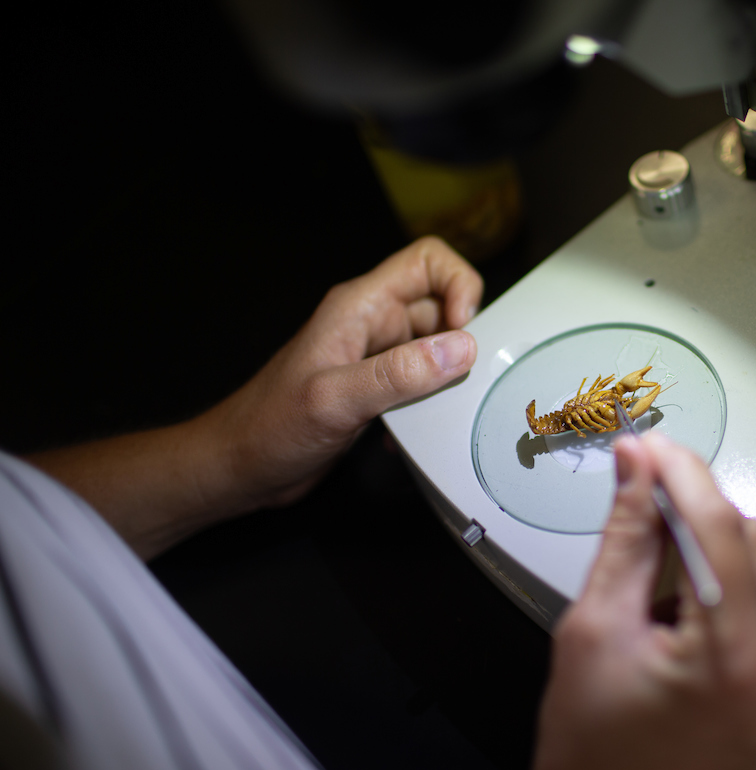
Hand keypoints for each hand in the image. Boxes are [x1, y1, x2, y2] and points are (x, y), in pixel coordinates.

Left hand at [27, 237, 481, 556]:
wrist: (238, 469)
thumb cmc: (272, 427)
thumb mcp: (336, 400)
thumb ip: (399, 374)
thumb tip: (465, 348)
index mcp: (360, 307)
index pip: (428, 262)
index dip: (459, 285)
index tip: (466, 333)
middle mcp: (372, 325)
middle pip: (441, 307)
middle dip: (462, 341)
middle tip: (465, 382)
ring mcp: (375, 359)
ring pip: (435, 350)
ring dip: (448, 379)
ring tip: (445, 411)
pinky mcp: (376, 392)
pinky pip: (421, 385)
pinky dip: (429, 405)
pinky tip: (414, 434)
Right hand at [532, 433, 755, 769]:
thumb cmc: (595, 760)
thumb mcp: (594, 632)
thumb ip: (626, 536)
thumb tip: (637, 467)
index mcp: (735, 663)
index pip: (719, 528)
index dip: (681, 476)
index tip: (654, 451)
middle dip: (701, 514)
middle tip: (648, 511)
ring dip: (735, 545)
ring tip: (678, 580)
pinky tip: (713, 604)